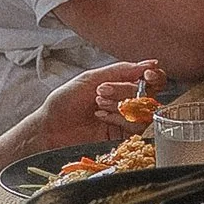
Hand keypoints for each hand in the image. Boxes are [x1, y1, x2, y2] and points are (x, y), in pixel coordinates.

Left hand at [38, 59, 161, 144]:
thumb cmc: (65, 101)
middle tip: (103, 91)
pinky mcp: (122, 139)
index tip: (147, 75)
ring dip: (121, 105)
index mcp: (122, 85)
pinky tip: (102, 117)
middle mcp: (127, 102)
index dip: (154, 77)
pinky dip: (120, 120)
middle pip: (149, 95)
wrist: (50, 128)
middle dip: (126, 91)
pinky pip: (136, 130)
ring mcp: (125, 121)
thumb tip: (150, 63)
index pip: (151, 80)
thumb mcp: (91, 78)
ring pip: (143, 113)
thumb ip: (121, 70)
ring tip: (99, 104)